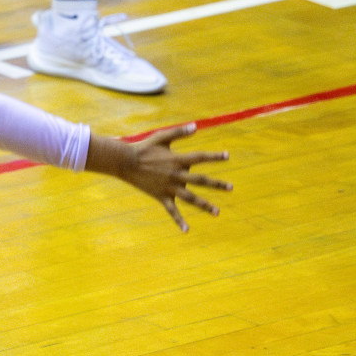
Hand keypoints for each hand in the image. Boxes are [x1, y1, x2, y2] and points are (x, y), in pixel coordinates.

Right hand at [114, 124, 230, 231]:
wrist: (125, 162)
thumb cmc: (143, 148)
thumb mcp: (161, 137)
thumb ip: (179, 132)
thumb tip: (196, 126)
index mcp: (177, 160)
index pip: (200, 158)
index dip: (214, 157)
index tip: (227, 156)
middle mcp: (176, 175)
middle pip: (200, 181)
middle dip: (216, 184)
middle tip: (230, 188)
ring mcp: (169, 187)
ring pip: (190, 198)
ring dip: (204, 205)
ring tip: (217, 212)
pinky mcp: (161, 196)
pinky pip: (171, 210)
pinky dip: (179, 220)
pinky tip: (186, 230)